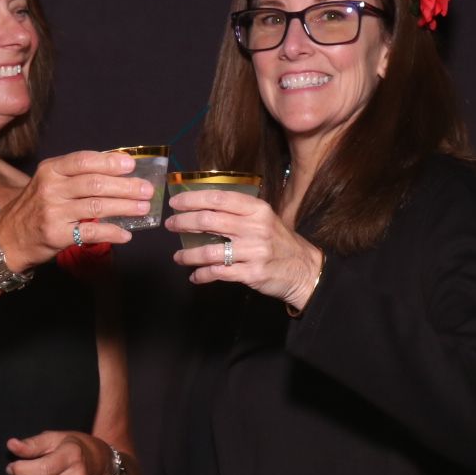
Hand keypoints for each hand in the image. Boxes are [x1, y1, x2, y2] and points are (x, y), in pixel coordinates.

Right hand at [0, 151, 152, 272]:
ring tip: (143, 209)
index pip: (84, 161)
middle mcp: (51, 188)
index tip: (131, 165)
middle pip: (95, 184)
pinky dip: (112, 233)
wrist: (8, 237)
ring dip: (124, 208)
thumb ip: (76, 175)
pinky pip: (90, 232)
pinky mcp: (57, 235)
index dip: (109, 162)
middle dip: (125, 187)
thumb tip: (118, 169)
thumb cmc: (36, 207)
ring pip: (96, 207)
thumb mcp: (49, 183)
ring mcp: (53, 212)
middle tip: (147, 190)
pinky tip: (126, 234)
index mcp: (51, 170)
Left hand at [165, 187, 324, 311]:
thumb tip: (202, 207)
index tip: (176, 202)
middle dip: (183, 222)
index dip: (193, 199)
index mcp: (257, 209)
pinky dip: (202, 275)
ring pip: (209, 251)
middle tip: (171, 225)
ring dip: (188, 254)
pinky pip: (218, 273)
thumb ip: (239, 212)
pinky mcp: (252, 273)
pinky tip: (195, 276)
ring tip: (178, 256)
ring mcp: (253, 251)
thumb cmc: (279, 242)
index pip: (219, 198)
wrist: (304, 270)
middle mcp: (255, 228)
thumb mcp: (265, 219)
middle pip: (209, 221)